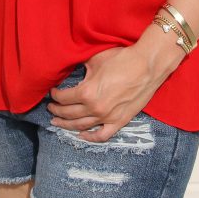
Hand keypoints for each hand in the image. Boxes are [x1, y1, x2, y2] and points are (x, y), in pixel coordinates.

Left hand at [47, 32, 184, 143]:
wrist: (147, 65)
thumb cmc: (121, 59)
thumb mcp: (94, 60)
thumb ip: (80, 68)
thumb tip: (71, 69)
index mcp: (86, 92)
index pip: (63, 98)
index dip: (55, 95)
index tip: (53, 92)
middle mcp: (94, 108)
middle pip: (68, 114)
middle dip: (57, 111)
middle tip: (51, 108)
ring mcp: (107, 117)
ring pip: (81, 126)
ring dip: (66, 125)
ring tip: (58, 122)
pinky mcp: (120, 121)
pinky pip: (102, 135)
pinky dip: (90, 138)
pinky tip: (82, 135)